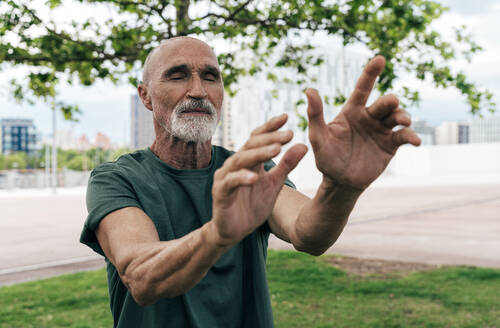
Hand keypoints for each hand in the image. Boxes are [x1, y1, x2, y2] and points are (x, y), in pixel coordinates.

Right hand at [211, 114, 306, 246]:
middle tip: (288, 134)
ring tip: (276, 150)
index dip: (270, 127)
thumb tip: (304, 145)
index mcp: (248, 161)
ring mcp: (225, 177)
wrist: (234, 231)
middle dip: (269, 139)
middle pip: (250, 145)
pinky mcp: (220, 193)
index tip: (286, 117)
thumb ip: (287, 165)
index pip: (257, 138)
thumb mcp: (275, 184)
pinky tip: (255, 176)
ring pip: (240, 160)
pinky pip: (230, 182)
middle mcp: (234, 164)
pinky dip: (242, 178)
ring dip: (258, 154)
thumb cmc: (253, 206)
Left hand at [307, 56, 420, 190]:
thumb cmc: (326, 157)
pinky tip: (415, 141)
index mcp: (352, 111)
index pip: (362, 88)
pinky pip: (404, 136)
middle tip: (391, 102)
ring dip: (402, 115)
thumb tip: (309, 90)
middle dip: (389, 101)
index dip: (370, 73)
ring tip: (403, 121)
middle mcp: (369, 117)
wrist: (340, 182)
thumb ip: (315, 115)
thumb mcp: (318, 136)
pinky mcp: (391, 145)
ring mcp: (381, 130)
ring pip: (397, 116)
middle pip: (383, 103)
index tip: (380, 58)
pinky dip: (411, 136)